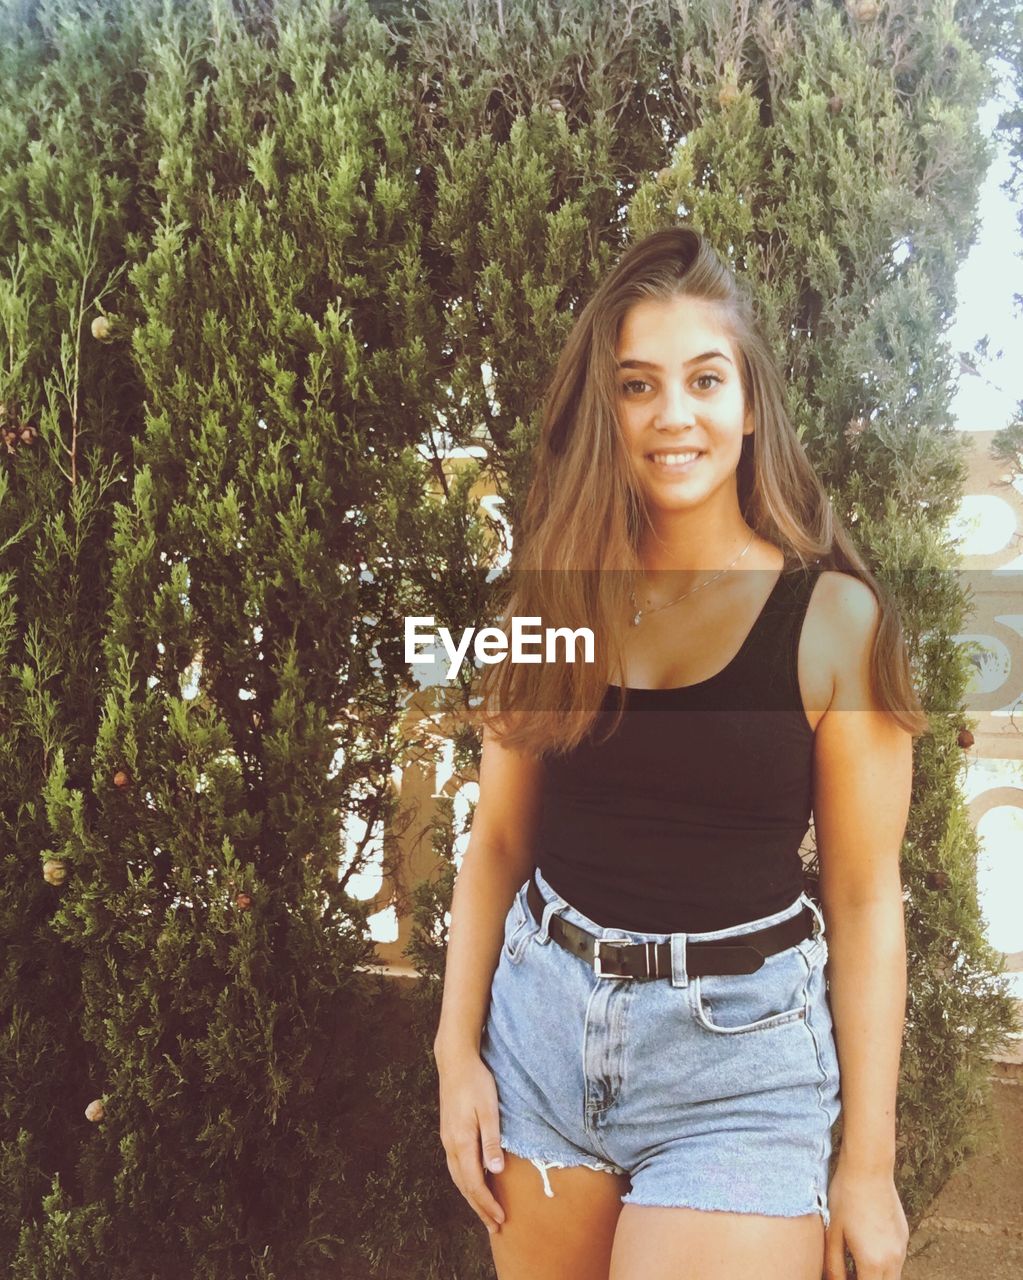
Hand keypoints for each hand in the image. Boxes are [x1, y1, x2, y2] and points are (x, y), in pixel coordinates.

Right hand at [435, 1046, 507, 1235]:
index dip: (486, 1203)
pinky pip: (456, 1166)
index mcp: (461, 1141)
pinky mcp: (448, 1132)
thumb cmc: (476, 1082)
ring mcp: (447, 1139)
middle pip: (463, 1186)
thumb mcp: (489, 1109)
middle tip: (494, 1226)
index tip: (500, 1218)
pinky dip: (466, 1181)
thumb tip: (495, 1171)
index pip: (474, 1183)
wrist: (454, 1060)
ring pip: (457, 1177)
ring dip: (471, 1197)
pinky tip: (474, 1183)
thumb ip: (491, 1141)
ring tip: (484, 1211)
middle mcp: (450, 1144)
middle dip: (479, 1207)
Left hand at [823, 1164, 908, 1278]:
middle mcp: (893, 1259)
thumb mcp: (833, 1232)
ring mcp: (902, 1247)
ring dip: (877, 1275)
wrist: (869, 1167)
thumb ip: (834, 1265)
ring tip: (855, 1262)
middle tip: (849, 1272)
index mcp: (873, 1262)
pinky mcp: (904, 1235)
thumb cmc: (846, 1196)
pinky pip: (897, 1260)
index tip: (841, 1278)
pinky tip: (866, 1246)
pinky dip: (884, 1262)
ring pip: (893, 1276)